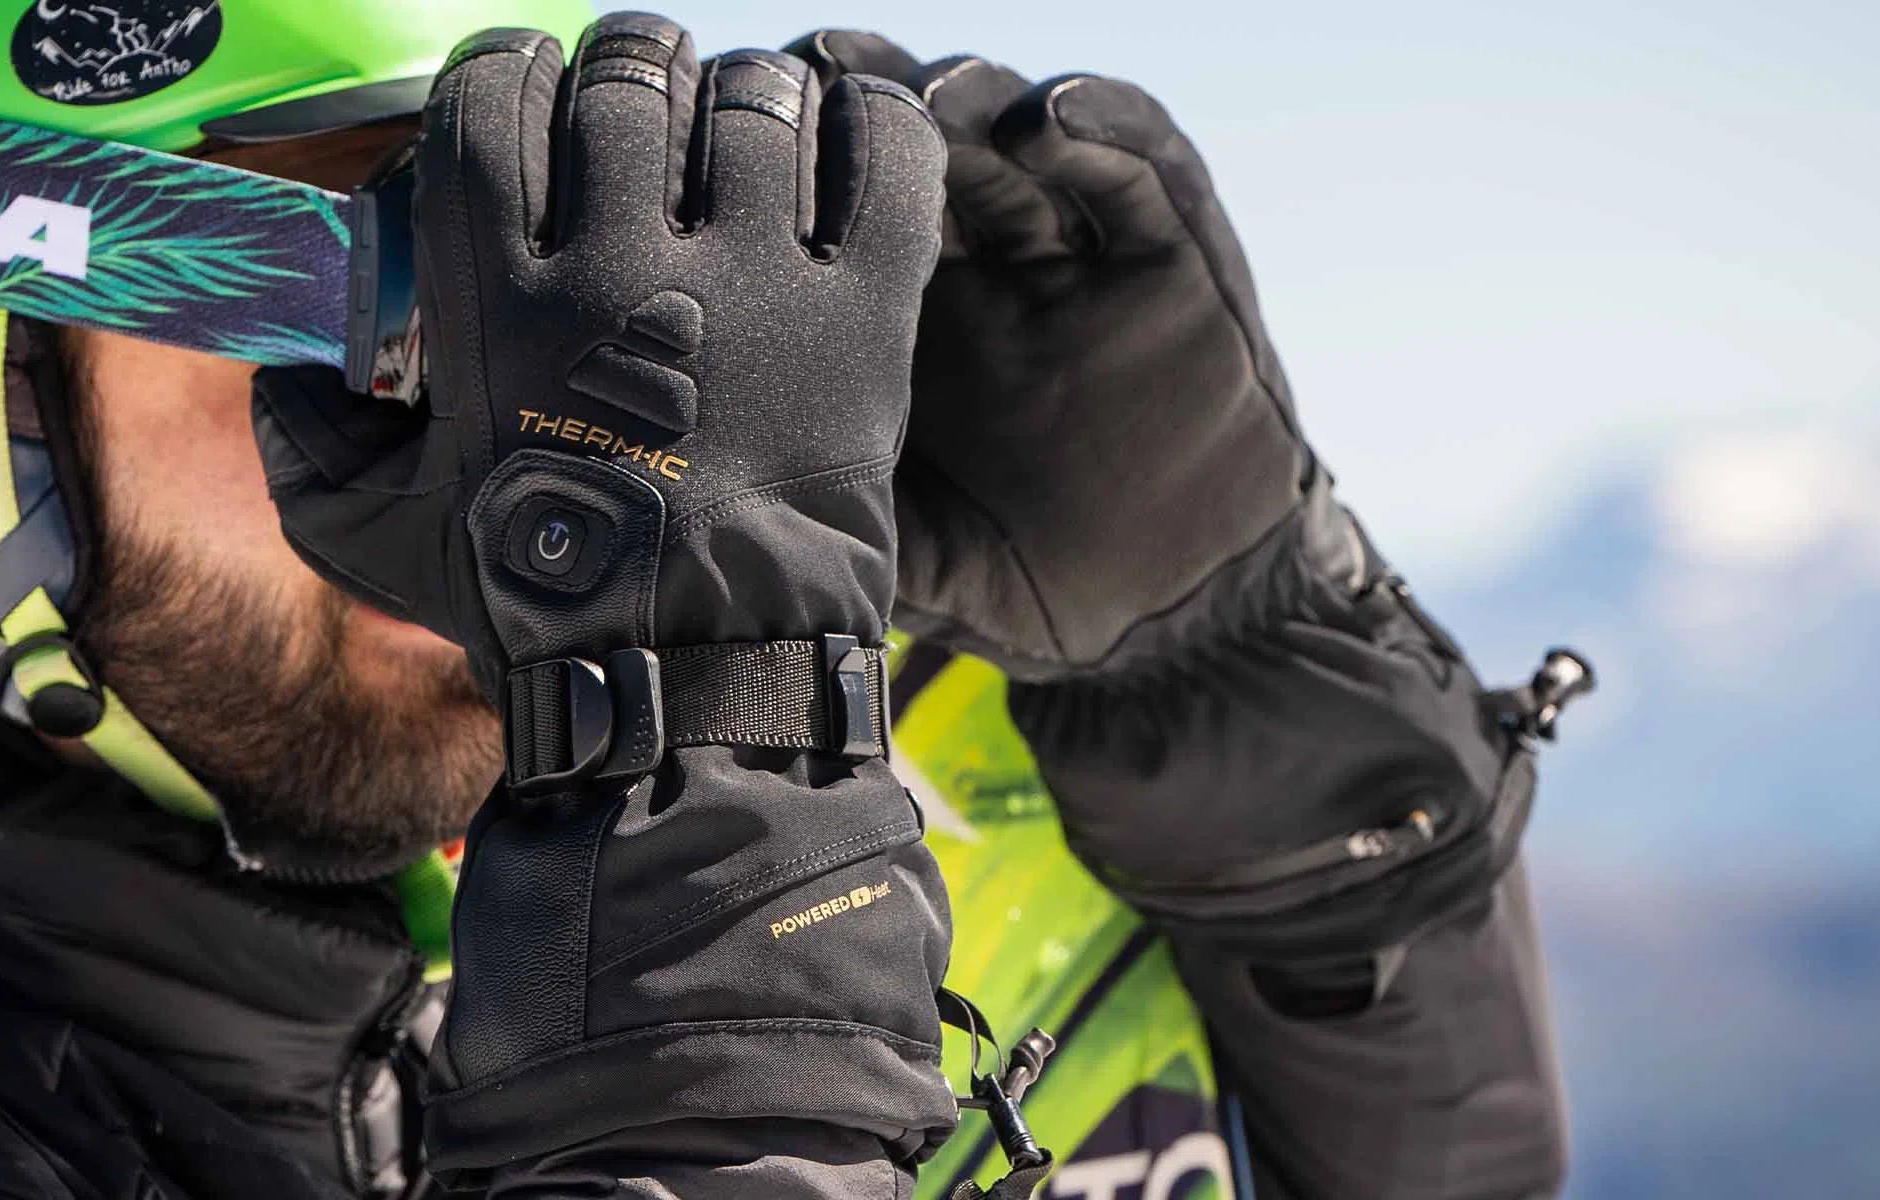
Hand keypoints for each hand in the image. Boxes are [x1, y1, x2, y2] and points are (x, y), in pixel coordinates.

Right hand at [257, 13, 959, 1178]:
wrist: (691, 689)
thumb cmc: (531, 613)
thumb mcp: (368, 534)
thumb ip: (303, 436)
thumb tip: (278, 367)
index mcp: (496, 297)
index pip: (492, 93)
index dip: (506, 73)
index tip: (524, 100)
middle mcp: (621, 267)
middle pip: (624, 75)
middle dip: (625, 74)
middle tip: (636, 121)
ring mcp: (754, 284)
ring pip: (752, 97)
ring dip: (739, 101)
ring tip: (735, 147)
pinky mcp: (862, 316)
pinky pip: (882, 150)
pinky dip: (868, 118)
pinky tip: (841, 133)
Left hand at [790, 32, 1359, 680]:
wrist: (1169, 613)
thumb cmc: (1015, 575)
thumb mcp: (891, 543)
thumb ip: (819, 503)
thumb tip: (702, 504)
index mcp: (898, 317)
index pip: (833, 204)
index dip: (789, 154)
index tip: (727, 119)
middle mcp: (982, 265)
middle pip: (914, 144)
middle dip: (868, 98)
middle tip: (818, 70)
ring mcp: (1076, 255)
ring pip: (1016, 140)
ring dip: (974, 99)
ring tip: (936, 95)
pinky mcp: (1177, 259)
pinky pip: (1142, 172)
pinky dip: (1103, 128)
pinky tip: (1052, 113)